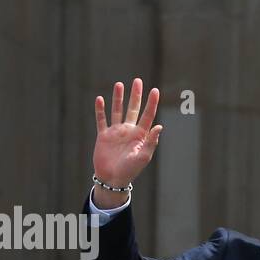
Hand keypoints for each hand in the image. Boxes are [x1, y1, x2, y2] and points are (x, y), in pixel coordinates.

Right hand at [92, 78, 162, 202]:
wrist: (112, 178)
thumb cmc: (130, 170)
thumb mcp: (144, 156)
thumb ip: (151, 141)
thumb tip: (159, 126)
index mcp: (140, 135)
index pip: (147, 115)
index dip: (151, 103)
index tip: (155, 90)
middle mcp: (129, 130)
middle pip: (133, 109)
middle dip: (136, 95)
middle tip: (138, 81)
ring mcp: (116, 132)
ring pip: (117, 110)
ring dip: (118, 98)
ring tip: (119, 84)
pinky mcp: (104, 135)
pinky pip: (101, 120)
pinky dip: (100, 110)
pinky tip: (100, 99)